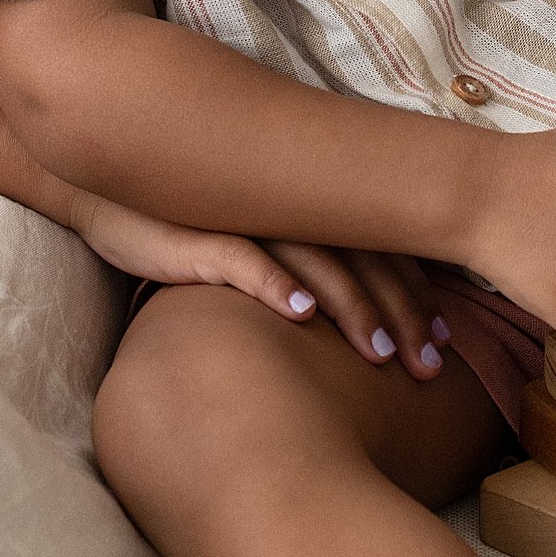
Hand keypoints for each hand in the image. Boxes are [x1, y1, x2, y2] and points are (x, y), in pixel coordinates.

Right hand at [65, 185, 453, 380]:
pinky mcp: (196, 231)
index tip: (449, 338)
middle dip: (401, 314)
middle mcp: (286, 205)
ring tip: (382, 355)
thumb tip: (352, 313)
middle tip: (432, 367)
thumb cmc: (191, 218)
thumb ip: (307, 258)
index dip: (417, 291)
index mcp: (308, 205)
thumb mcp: (260, 234)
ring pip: (313, 259)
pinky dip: (275, 284)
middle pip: (360, 257)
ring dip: (352, 307)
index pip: (378, 245)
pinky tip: (302, 316)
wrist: (106, 189)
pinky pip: (242, 257)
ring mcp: (243, 216)